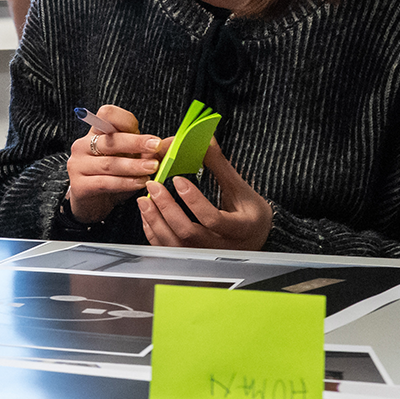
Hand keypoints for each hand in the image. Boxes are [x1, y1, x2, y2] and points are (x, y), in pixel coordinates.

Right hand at [65, 105, 159, 222]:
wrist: (92, 203)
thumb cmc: (113, 177)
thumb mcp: (132, 160)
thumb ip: (150, 150)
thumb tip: (174, 142)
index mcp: (96, 133)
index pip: (107, 115)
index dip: (126, 120)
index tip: (145, 132)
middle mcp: (83, 145)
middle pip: (110, 139)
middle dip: (136, 143)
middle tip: (156, 147)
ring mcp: (79, 165)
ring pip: (110, 163)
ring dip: (134, 166)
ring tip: (152, 168)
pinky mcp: (79, 185)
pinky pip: (105, 182)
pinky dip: (125, 183)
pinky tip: (140, 183)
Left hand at [137, 139, 272, 250]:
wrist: (255, 237)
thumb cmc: (249, 212)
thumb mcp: (240, 188)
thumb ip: (220, 165)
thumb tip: (205, 137)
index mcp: (240, 230)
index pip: (214, 220)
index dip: (193, 200)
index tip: (178, 179)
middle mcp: (222, 248)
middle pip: (189, 234)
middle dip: (167, 208)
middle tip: (153, 185)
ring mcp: (204, 257)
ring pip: (174, 246)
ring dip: (155, 221)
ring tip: (144, 199)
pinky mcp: (191, 260)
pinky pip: (167, 250)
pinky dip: (154, 233)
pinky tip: (147, 215)